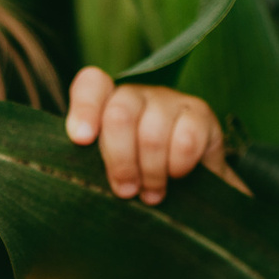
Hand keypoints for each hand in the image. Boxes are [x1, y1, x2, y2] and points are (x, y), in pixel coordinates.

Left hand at [63, 67, 241, 203]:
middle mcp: (137, 94)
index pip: (91, 84)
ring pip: (151, 135)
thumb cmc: (138, 176)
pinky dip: (178, 166)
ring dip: (151, 173)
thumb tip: (78, 162)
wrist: (191, 183)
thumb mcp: (109, 169)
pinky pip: (185, 141)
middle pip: (119, 116)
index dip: (84, 109)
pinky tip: (177, 176)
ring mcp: (170, 100)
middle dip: (120, 161)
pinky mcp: (200, 113)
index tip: (82, 140)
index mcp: (107, 102)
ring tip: (151, 194)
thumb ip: (91, 162)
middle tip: (126, 190)